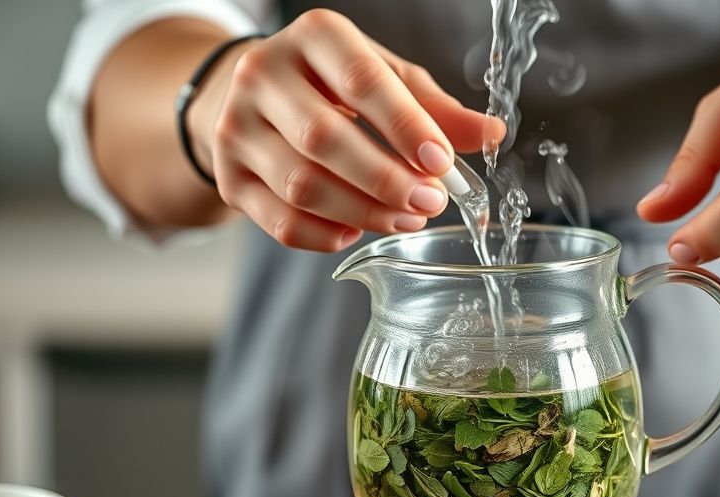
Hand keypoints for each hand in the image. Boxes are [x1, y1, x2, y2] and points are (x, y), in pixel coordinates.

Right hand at [191, 9, 501, 251]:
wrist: (255, 99)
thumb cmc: (332, 85)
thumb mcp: (386, 80)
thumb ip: (436, 110)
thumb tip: (492, 134)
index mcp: (313, 37)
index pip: (361, 81)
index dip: (405, 127)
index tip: (442, 164)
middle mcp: (262, 74)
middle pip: (324, 139)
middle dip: (386, 180)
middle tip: (431, 203)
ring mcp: (235, 128)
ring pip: (302, 186)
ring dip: (364, 212)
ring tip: (406, 220)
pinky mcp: (228, 177)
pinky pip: (280, 222)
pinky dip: (326, 235)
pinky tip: (358, 230)